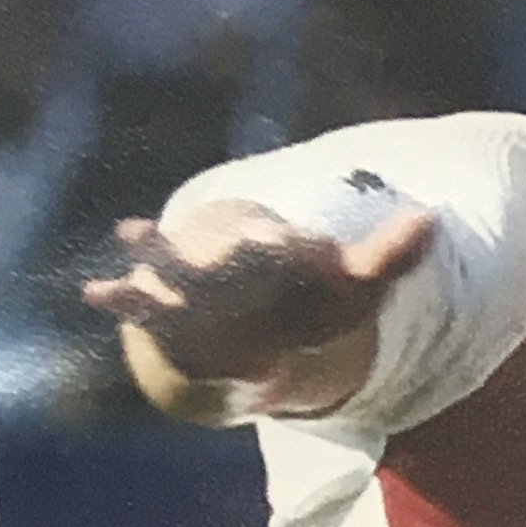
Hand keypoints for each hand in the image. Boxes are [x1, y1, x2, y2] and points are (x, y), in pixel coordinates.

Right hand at [81, 200, 437, 391]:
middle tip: (224, 233)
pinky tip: (91, 292)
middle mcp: (228, 258)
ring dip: (152, 250)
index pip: (283, 245)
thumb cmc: (309, 300)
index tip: (293, 243)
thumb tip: (434, 218)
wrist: (255, 309)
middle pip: (224, 253)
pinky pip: (136, 298)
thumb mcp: (355, 287)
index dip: (288, 245)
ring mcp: (191, 280)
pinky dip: (116, 294)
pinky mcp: (163, 306)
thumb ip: (390, 256)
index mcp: (275, 250)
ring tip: (129, 231)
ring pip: (171, 264)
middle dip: (222, 248)